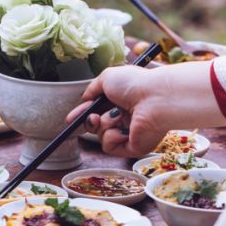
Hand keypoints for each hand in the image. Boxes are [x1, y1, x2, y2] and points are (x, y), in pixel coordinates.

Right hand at [65, 63, 222, 157]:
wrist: (155, 99)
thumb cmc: (134, 84)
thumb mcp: (108, 77)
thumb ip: (93, 88)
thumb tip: (85, 98)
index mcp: (121, 101)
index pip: (97, 110)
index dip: (83, 114)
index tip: (70, 119)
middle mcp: (125, 117)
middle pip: (97, 126)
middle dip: (90, 122)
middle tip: (94, 118)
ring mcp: (129, 133)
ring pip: (101, 136)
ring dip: (105, 125)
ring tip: (117, 116)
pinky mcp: (133, 147)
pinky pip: (110, 147)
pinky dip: (112, 137)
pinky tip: (123, 130)